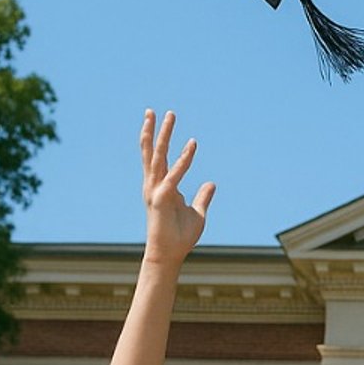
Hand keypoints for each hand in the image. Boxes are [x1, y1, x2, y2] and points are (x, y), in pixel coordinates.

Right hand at [138, 109, 214, 264]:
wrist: (170, 254)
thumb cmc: (180, 236)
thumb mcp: (197, 213)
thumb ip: (203, 197)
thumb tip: (211, 183)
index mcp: (162, 186)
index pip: (159, 158)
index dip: (159, 140)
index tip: (161, 122)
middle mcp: (155, 185)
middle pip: (152, 152)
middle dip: (154, 131)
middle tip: (154, 110)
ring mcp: (157, 190)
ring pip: (158, 156)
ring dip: (163, 135)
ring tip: (168, 115)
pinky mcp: (162, 198)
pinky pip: (175, 175)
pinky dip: (184, 160)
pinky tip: (193, 145)